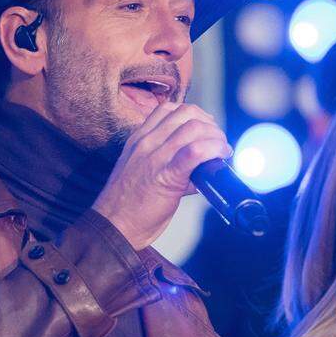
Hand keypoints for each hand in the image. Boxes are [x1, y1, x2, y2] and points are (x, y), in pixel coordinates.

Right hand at [92, 102, 231, 249]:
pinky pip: (195, 151)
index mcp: (139, 139)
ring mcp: (156, 157)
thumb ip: (165, 163)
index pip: (169, 109)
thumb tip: (197, 168)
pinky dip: (214, 149)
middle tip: (218, 142)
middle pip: (187, 114)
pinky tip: (221, 155)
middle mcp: (147, 143)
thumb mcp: (140, 172)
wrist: (114, 227)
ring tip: (222, 151)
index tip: (205, 129)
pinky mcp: (167, 175)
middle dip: (210, 125)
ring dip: (216, 137)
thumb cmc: (127, 205)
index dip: (195, 115)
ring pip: (194, 128)